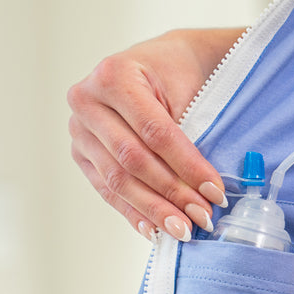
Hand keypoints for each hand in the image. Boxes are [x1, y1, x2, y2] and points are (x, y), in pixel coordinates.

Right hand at [68, 27, 242, 239]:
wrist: (160, 63)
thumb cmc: (180, 74)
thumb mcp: (189, 90)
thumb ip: (190, 134)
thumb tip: (204, 191)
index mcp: (114, 76)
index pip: (155, 133)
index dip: (187, 166)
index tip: (215, 192)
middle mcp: (87, 101)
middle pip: (132, 160)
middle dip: (171, 194)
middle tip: (202, 217)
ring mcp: (79, 129)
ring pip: (116, 180)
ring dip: (153, 210)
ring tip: (183, 230)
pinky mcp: (81, 153)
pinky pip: (106, 189)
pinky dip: (133, 212)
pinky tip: (154, 230)